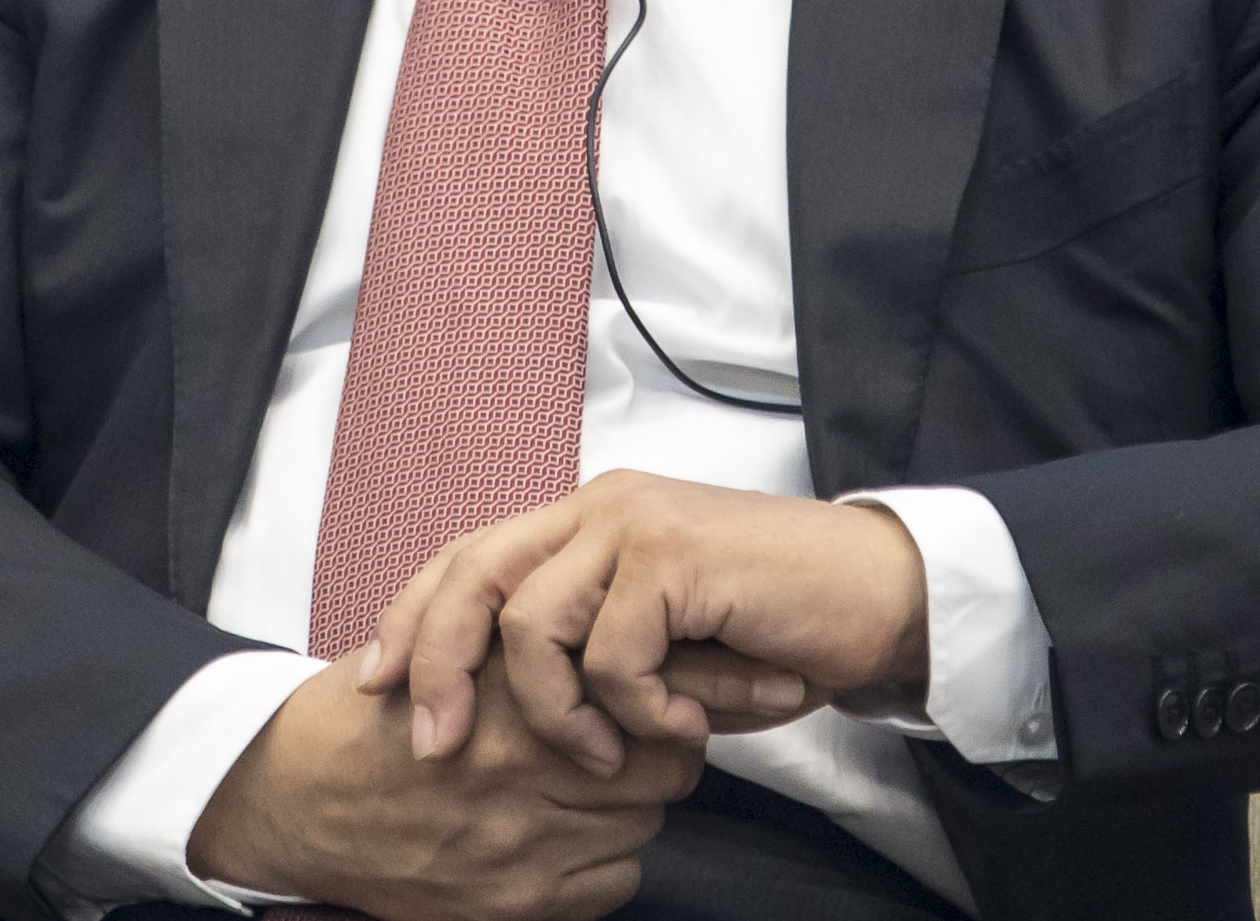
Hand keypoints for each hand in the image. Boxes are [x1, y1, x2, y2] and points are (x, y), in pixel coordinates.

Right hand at [187, 645, 701, 920]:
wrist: (294, 796)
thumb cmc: (375, 710)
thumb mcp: (453, 640)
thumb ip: (539, 631)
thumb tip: (643, 624)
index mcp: (508, 685)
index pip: (652, 687)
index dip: (707, 682)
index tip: (751, 673)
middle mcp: (519, 766)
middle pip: (665, 762)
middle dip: (668, 740)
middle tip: (649, 723)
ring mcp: (520, 843)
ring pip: (645, 822)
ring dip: (634, 801)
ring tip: (586, 777)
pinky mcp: (515, 903)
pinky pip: (615, 881)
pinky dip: (606, 858)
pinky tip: (564, 831)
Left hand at [365, 472, 931, 772]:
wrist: (880, 600)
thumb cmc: (775, 628)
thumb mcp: (662, 643)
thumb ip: (588, 647)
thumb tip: (494, 703)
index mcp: (587, 517)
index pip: (469, 555)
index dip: (412, 617)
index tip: (378, 685)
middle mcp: (600, 505)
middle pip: (472, 573)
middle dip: (438, 664)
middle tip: (437, 743)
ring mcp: (635, 522)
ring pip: (533, 624)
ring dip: (563, 712)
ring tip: (611, 754)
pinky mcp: (672, 554)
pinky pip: (613, 654)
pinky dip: (641, 709)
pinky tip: (689, 723)